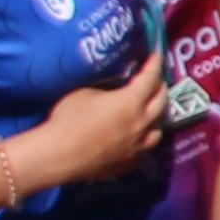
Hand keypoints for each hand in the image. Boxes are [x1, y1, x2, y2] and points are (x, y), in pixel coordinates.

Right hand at [21, 59, 168, 189]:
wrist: (57, 155)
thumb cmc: (68, 119)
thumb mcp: (85, 93)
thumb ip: (106, 90)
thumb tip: (112, 93)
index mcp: (131, 101)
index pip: (150, 77)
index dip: (155, 64)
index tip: (157, 55)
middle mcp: (141, 123)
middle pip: (161, 102)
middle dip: (160, 88)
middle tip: (155, 81)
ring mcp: (137, 147)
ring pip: (158, 130)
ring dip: (156, 118)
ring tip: (151, 112)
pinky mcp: (129, 164)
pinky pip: (144, 150)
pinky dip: (144, 141)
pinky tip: (138, 140)